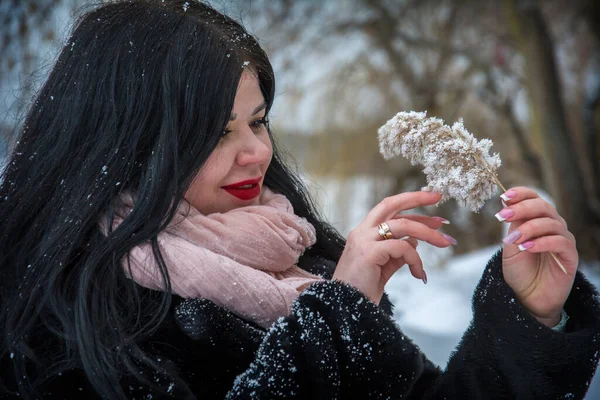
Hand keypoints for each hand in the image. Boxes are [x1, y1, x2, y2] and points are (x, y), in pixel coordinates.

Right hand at [332, 191, 455, 303]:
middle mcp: (362, 232)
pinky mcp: (369, 252)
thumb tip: (414, 243)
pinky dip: (416, 259)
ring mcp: (364, 240)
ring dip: (427, 233)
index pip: (388, 210)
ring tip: (445, 243)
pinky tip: (419, 274)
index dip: (409, 203)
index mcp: (363, 233)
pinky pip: (402, 247)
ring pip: (402, 225)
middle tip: (438, 198)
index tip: (431, 204)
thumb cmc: (361, 291)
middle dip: (416, 198)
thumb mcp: (383, 268)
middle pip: (390, 204)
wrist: (345, 309)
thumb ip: (396, 253)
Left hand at [498, 187, 577, 326]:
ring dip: (528, 228)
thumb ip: (513, 225)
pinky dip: (542, 242)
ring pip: (551, 224)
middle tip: (503, 216)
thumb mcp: (510, 245)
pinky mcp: (570, 257)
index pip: (535, 199)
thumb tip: (507, 203)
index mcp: (538, 221)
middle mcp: (553, 227)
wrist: (527, 298)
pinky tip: (526, 247)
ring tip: (513, 239)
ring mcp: (563, 241)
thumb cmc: (519, 271)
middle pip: (544, 207)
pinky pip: (560, 242)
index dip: (522, 194)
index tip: (504, 196)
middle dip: (522, 209)